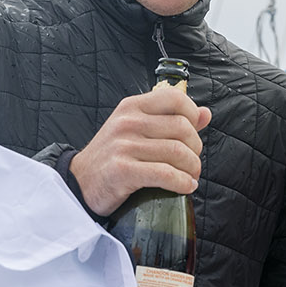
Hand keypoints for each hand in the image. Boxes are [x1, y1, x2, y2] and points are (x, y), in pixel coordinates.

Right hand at [70, 88, 211, 216]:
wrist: (80, 181)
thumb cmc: (112, 155)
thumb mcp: (136, 129)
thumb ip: (169, 119)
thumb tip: (205, 113)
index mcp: (132, 106)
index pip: (175, 98)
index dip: (193, 115)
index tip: (193, 134)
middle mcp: (128, 122)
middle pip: (182, 128)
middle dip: (196, 149)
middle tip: (192, 163)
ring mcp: (123, 145)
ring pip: (177, 152)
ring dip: (192, 168)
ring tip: (190, 177)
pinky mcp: (122, 170)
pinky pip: (165, 174)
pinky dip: (182, 183)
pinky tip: (185, 187)